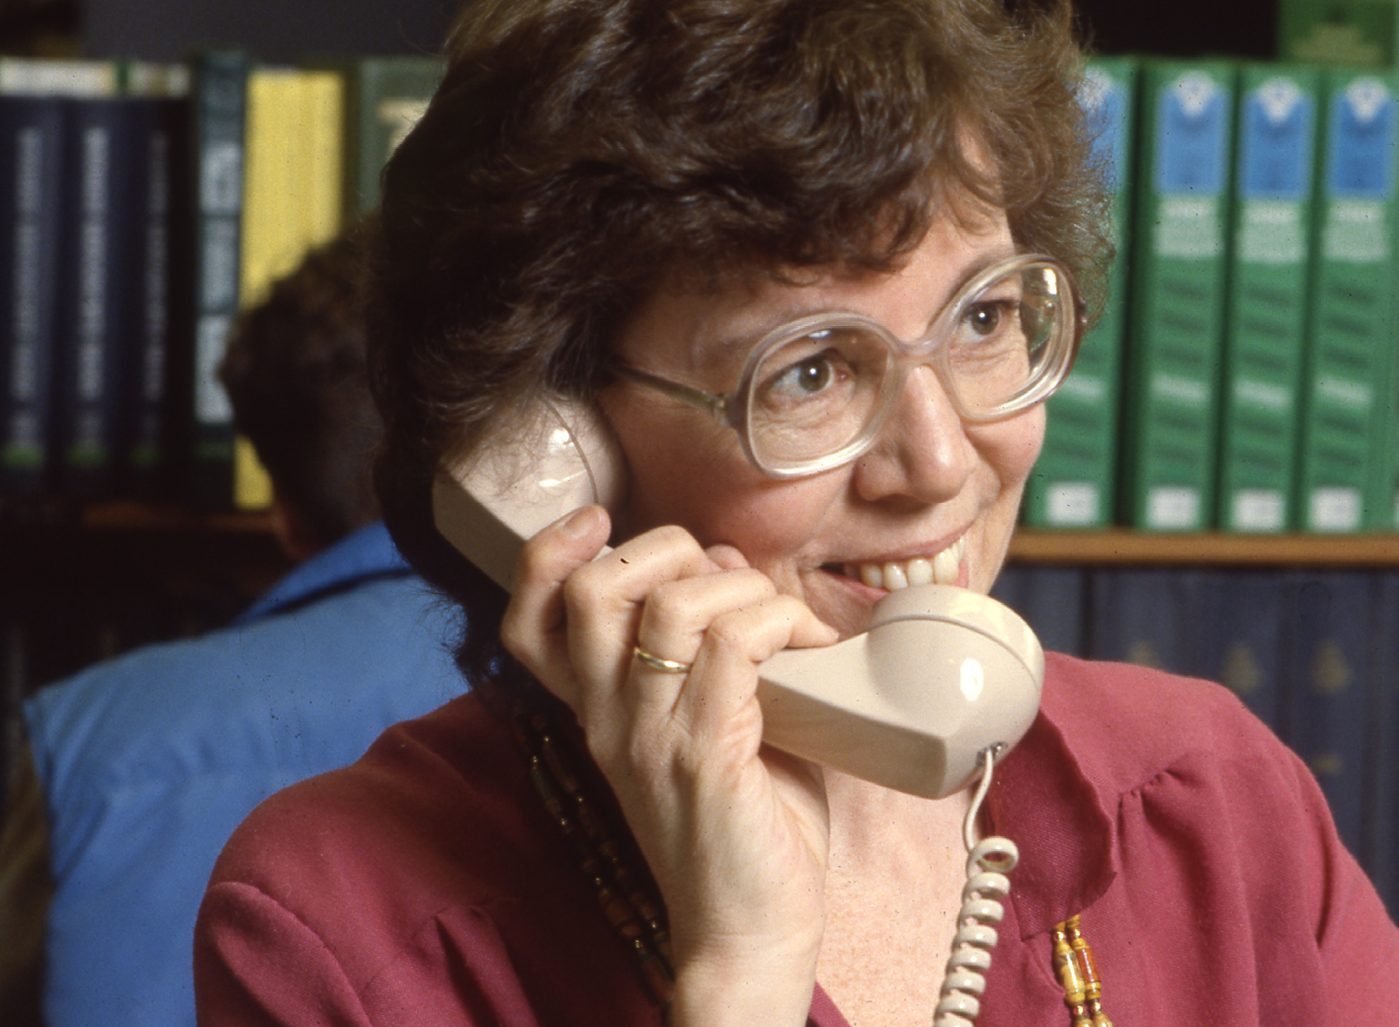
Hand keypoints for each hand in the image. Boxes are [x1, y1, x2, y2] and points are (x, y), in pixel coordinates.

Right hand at [500, 505, 840, 1026]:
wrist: (747, 934)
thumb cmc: (747, 828)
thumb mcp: (713, 726)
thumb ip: (712, 649)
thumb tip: (734, 567)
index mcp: (598, 711)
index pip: (531, 614)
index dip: (550, 550)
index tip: (604, 520)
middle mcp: (607, 719)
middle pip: (593, 587)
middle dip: (668, 547)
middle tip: (730, 578)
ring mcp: (650, 736)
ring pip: (671, 603)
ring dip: (742, 586)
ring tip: (786, 619)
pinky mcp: (704, 757)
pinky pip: (733, 644)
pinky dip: (779, 621)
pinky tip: (810, 644)